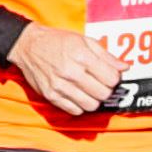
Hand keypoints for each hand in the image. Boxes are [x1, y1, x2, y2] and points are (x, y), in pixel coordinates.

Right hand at [7, 28, 122, 117]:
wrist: (27, 46)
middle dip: (106, 90)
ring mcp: (59, 86)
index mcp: (82, 57)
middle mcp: (71, 73)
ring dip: (95, 100)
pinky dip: (80, 106)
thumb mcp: (84, 41)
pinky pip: (74, 110)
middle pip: (103, 94)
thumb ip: (106, 56)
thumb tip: (124, 67)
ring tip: (90, 91)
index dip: (115, 78)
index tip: (110, 75)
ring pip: (91, 105)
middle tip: (101, 84)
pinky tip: (78, 96)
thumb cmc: (57, 41)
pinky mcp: (51, 96)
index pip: (111, 78)